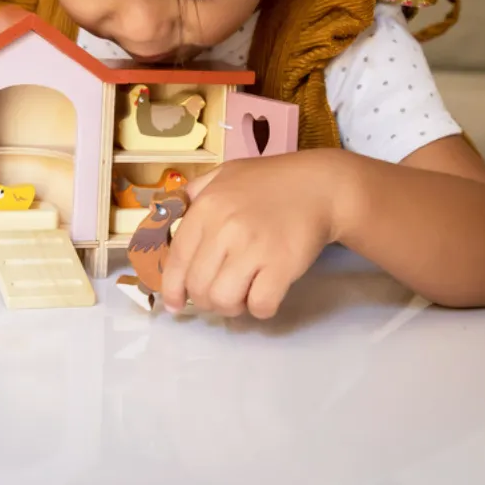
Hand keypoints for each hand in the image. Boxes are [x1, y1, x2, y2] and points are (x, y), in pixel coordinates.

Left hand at [161, 151, 344, 318]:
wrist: (321, 186)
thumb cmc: (270, 181)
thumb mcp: (224, 175)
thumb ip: (193, 194)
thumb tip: (162, 218)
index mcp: (206, 207)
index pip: (177, 260)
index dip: (172, 288)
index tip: (175, 303)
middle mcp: (225, 227)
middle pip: (198, 287)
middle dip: (205, 300)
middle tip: (221, 295)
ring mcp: (254, 247)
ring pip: (223, 301)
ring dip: (231, 307)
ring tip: (242, 295)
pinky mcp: (282, 265)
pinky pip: (259, 306)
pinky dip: (259, 309)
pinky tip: (265, 295)